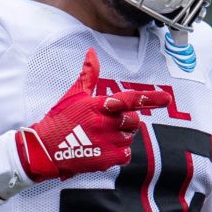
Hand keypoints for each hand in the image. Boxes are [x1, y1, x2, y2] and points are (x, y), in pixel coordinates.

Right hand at [16, 48, 169, 181]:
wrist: (44, 149)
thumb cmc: (60, 119)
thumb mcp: (73, 95)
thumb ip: (89, 74)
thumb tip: (92, 52)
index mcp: (98, 105)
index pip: (129, 100)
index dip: (150, 99)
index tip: (167, 99)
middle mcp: (104, 123)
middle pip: (133, 121)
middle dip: (125, 122)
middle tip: (106, 124)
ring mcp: (106, 142)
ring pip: (130, 138)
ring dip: (121, 137)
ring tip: (100, 137)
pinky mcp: (105, 159)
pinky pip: (125, 155)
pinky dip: (118, 154)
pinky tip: (102, 150)